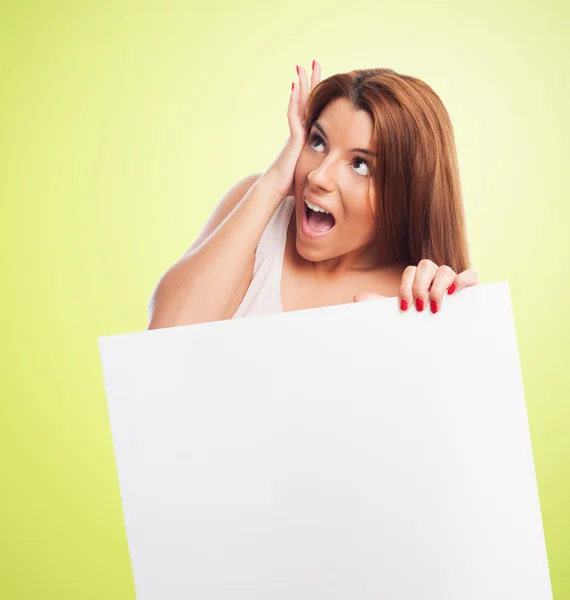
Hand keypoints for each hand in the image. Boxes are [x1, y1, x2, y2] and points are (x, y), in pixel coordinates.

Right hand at [261, 61, 321, 198]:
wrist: (278, 188)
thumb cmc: (292, 183)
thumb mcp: (312, 169)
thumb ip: (321, 163)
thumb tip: (333, 168)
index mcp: (307, 136)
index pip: (315, 109)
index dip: (318, 94)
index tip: (324, 79)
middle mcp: (301, 131)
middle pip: (307, 100)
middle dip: (310, 81)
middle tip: (313, 62)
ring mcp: (295, 133)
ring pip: (298, 104)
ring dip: (301, 84)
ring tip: (301, 67)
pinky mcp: (293, 139)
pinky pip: (293, 116)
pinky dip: (294, 101)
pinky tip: (295, 87)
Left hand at [353, 259, 478, 312]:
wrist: (443, 337)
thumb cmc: (419, 321)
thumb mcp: (401, 314)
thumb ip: (381, 304)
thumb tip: (358, 298)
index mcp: (418, 279)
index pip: (409, 272)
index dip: (406, 287)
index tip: (405, 307)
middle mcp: (434, 276)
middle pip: (426, 266)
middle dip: (420, 286)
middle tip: (420, 307)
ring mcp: (453, 279)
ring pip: (445, 269)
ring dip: (438, 286)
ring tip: (436, 305)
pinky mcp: (471, 287)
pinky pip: (470, 274)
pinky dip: (463, 280)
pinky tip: (455, 293)